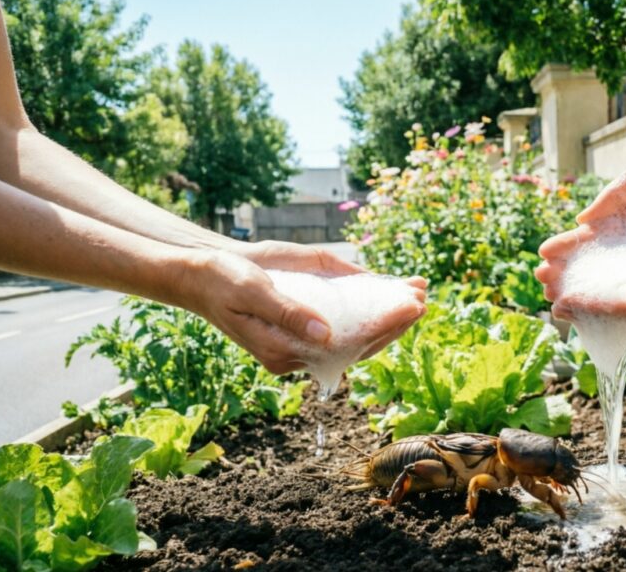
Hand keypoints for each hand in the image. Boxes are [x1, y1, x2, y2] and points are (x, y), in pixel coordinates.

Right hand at [233, 239, 428, 357]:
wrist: (200, 272)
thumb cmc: (222, 280)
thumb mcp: (254, 292)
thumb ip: (289, 313)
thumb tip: (326, 333)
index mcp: (284, 352)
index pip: (347, 346)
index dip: (383, 328)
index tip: (411, 308)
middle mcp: (299, 350)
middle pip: (358, 342)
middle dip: (394, 321)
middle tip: (424, 298)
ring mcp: (304, 335)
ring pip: (355, 330)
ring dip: (388, 313)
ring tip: (418, 290)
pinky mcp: (305, 318)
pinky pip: (344, 316)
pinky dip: (369, 303)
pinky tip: (391, 288)